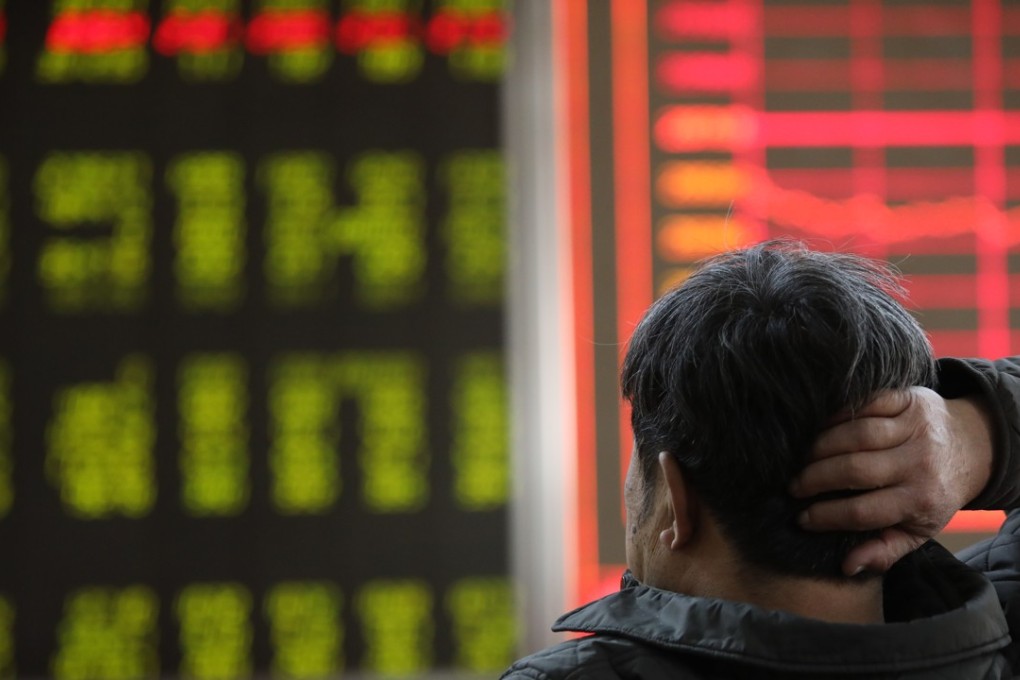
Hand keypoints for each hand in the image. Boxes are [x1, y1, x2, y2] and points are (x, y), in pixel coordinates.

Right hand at [790, 387, 992, 575]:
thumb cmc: (935, 491)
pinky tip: (821, 427)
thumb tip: (848, 566)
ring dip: (821, 446)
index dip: (826, 516)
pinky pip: (867, 402)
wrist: (971, 447)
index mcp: (922, 500)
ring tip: (803, 459)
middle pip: (856, 470)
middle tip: (794, 486)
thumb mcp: (920, 529)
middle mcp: (921, 463)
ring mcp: (916, 427)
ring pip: (858, 434)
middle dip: (816, 479)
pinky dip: (839, 413)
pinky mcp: (910, 399)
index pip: (863, 511)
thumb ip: (886, 550)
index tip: (802, 518)